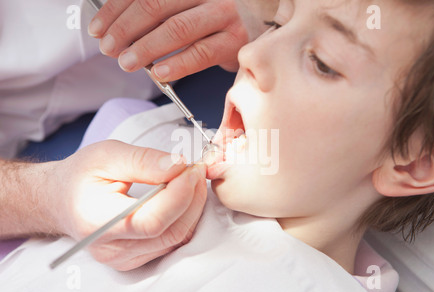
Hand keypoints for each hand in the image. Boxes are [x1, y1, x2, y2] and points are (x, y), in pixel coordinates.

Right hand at [49, 140, 206, 270]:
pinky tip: (182, 196)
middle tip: (196, 170)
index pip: (151, 220)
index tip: (191, 168)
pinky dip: (184, 217)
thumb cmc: (80, 176)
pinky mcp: (136, 258)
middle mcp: (112, 248)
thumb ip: (143, 160)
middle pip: (170, 232)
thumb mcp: (106, 154)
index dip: (179, 195)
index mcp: (98, 221)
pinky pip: (172, 241)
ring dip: (192, 207)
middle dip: (191, 198)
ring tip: (190, 179)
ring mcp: (124, 258)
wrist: (62, 199)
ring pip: (176, 238)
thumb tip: (178, 165)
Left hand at [88, 0, 248, 80]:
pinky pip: (202, 53)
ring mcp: (224, 14)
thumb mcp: (191, 5)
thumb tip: (121, 27)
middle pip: (156, 5)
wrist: (264, 24)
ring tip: (126, 61)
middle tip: (109, 47)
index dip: (116, 9)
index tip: (98, 27)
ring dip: (146, 47)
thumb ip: (163, 11)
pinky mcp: (236, 40)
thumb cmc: (220, 17)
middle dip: (125, 28)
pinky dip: (178, 64)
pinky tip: (159, 73)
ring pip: (177, 28)